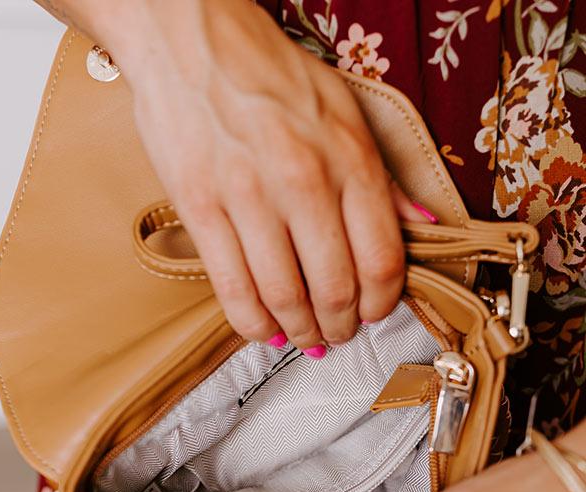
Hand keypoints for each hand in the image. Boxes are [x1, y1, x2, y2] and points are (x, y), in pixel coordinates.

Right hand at [51, 0, 431, 350]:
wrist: (190, 36)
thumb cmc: (270, 72)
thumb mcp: (345, 111)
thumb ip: (384, 177)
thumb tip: (421, 226)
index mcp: (349, 157)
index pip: (381, 259)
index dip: (382, 304)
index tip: (374, 314)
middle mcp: (304, 179)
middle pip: (336, 289)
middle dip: (341, 327)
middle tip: (337, 334)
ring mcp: (248, 196)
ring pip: (284, 297)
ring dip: (300, 332)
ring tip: (304, 337)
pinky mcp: (200, 207)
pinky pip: (233, 289)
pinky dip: (252, 323)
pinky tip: (264, 329)